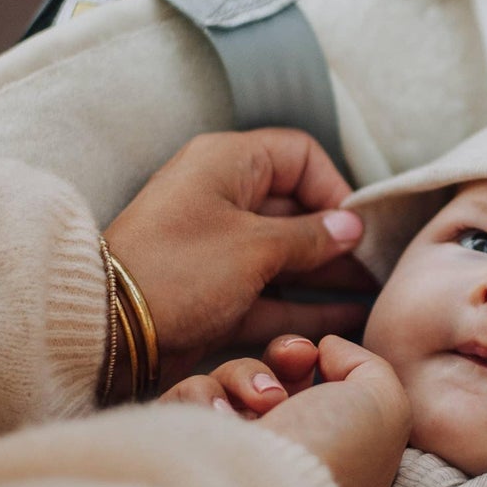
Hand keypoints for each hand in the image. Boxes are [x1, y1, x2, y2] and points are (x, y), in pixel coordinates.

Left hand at [103, 129, 372, 391]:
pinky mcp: (216, 294)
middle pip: (297, 208)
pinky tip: (346, 319)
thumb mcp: (254, 248)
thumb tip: (349, 228)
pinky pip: (271, 292)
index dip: (335, 188)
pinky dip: (304, 304)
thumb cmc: (178, 272)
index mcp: (227, 164)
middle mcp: (224, 199)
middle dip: (339, 239)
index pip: (299, 156)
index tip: (358, 228)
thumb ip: (309, 237)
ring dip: (328, 275)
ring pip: (287, 255)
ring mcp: (219, 249)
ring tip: (373, 297)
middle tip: (380, 268)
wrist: (106, 330)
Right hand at [165, 334, 409, 486]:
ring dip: (243, 378)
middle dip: (277, 359)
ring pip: (227, 378)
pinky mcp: (189, 446)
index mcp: (328, 450)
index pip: (310, 386)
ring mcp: (232, 450)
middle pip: (269, 373)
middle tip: (283, 371)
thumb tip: (326, 349)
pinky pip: (186, 396)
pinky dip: (203, 396)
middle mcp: (280, 451)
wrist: (274, 483)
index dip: (308, 357)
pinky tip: (221, 419)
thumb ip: (367, 365)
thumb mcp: (385, 404)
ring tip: (259, 406)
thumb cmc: (335, 447)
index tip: (312, 354)